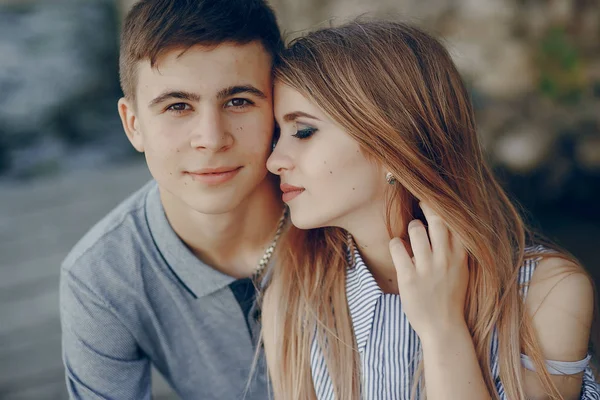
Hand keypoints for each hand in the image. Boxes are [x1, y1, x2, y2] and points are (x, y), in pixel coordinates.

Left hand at [389, 202, 468, 341]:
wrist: (443, 328)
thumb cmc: (450, 297)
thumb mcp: (461, 270)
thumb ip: (456, 249)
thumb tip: (444, 223)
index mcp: (461, 256)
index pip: (456, 222)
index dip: (445, 206)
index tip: (437, 198)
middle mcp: (446, 259)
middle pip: (437, 219)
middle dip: (427, 205)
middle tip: (419, 200)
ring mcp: (428, 268)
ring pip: (415, 229)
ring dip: (410, 228)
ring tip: (410, 237)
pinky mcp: (409, 277)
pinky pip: (397, 247)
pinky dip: (395, 244)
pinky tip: (399, 251)